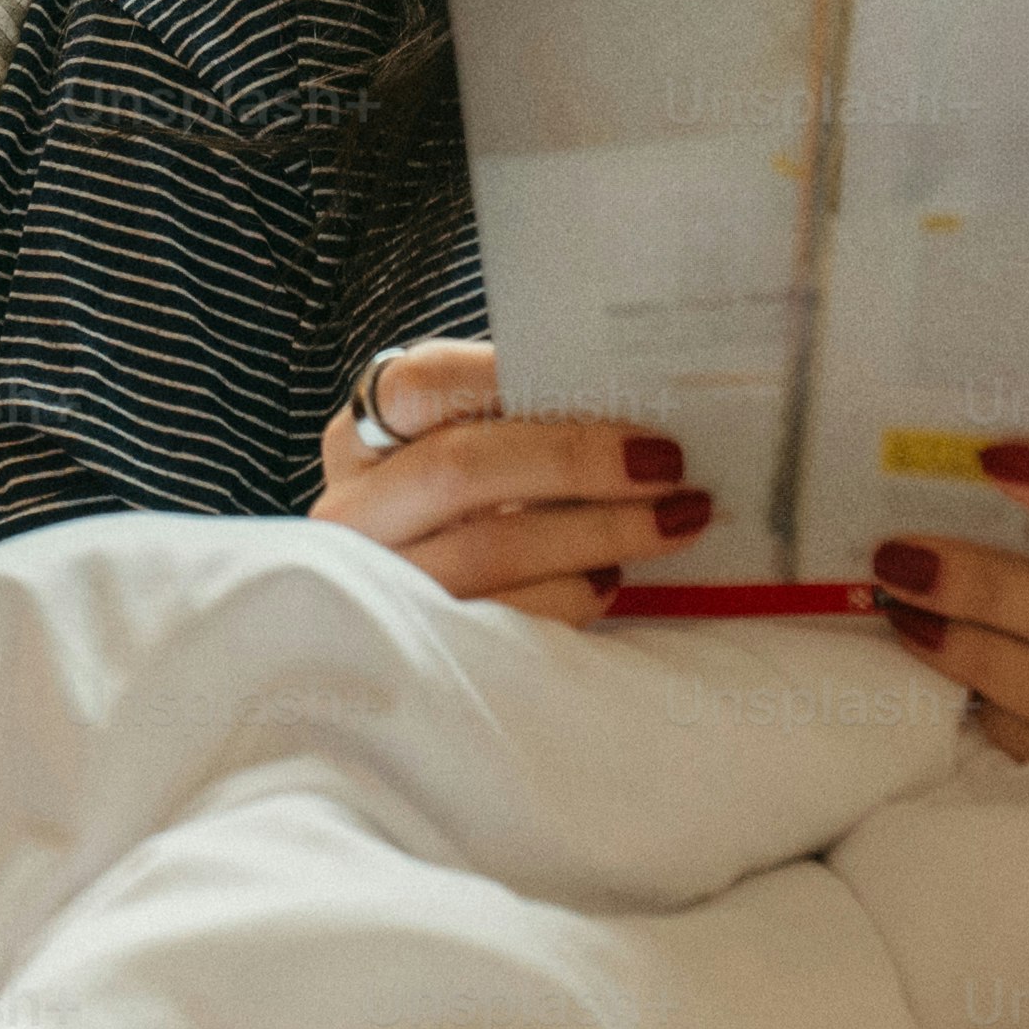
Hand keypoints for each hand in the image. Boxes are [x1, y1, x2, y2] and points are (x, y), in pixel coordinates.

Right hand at [309, 339, 704, 626]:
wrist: (400, 634)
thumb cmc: (461, 519)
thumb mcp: (459, 461)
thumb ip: (514, 425)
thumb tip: (626, 400)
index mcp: (361, 440)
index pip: (421, 385)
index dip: (502, 375)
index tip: (596, 379)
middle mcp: (354, 512)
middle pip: (460, 469)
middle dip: (573, 460)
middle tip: (665, 462)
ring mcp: (378, 588)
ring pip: (490, 550)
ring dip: (598, 532)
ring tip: (674, 520)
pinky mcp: (421, 652)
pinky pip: (507, 622)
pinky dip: (572, 596)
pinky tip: (612, 580)